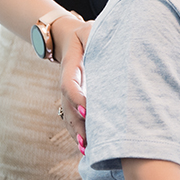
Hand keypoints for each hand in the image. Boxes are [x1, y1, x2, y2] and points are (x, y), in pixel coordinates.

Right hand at [58, 20, 90, 154]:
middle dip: (77, 123)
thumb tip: (112, 39)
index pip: (69, 84)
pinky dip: (79, 132)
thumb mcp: (90, 30)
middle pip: (68, 107)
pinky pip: (74, 118)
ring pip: (69, 116)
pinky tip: (87, 147)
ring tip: (87, 149)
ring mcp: (69, 93)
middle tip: (88, 139)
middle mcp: (67, 82)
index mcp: (71, 66)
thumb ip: (95, 35)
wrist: (70, 38)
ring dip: (77, 132)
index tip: (89, 110)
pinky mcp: (75, 99)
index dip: (77, 98)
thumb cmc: (87, 34)